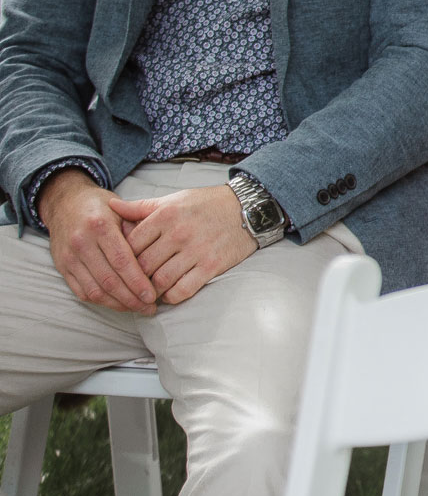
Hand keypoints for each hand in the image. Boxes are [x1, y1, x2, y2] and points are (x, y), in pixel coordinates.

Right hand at [39, 170, 156, 313]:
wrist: (65, 203)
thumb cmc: (100, 207)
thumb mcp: (122, 210)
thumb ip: (139, 230)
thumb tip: (160, 258)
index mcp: (100, 226)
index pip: (121, 261)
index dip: (137, 281)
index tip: (153, 295)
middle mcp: (82, 243)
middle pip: (109, 280)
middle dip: (131, 298)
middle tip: (149, 308)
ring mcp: (69, 257)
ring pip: (95, 290)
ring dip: (117, 304)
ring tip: (137, 309)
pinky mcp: (61, 267)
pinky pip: (82, 291)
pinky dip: (101, 301)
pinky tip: (118, 304)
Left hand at [108, 185, 255, 306]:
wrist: (248, 208)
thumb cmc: (207, 203)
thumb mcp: (173, 199)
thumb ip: (140, 206)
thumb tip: (110, 205)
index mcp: (165, 215)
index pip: (130, 245)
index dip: (122, 259)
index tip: (122, 266)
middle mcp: (179, 233)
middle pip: (142, 266)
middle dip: (134, 278)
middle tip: (132, 284)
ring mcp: (196, 250)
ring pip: (159, 281)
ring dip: (151, 291)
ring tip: (148, 291)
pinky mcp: (211, 266)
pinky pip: (182, 290)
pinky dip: (171, 297)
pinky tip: (169, 293)